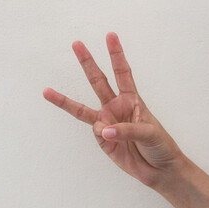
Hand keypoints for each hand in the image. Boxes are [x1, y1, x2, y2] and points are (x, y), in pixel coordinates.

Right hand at [43, 32, 184, 187]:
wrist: (159, 170)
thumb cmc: (161, 146)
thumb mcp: (150, 133)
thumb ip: (127, 130)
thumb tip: (103, 129)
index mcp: (132, 100)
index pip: (122, 73)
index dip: (116, 54)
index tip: (110, 36)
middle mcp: (116, 108)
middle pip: (98, 82)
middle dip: (88, 63)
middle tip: (76, 44)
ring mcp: (107, 123)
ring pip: (82, 109)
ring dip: (65, 100)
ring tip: (47, 92)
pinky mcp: (103, 140)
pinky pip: (96, 133)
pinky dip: (101, 134)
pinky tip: (110, 137)